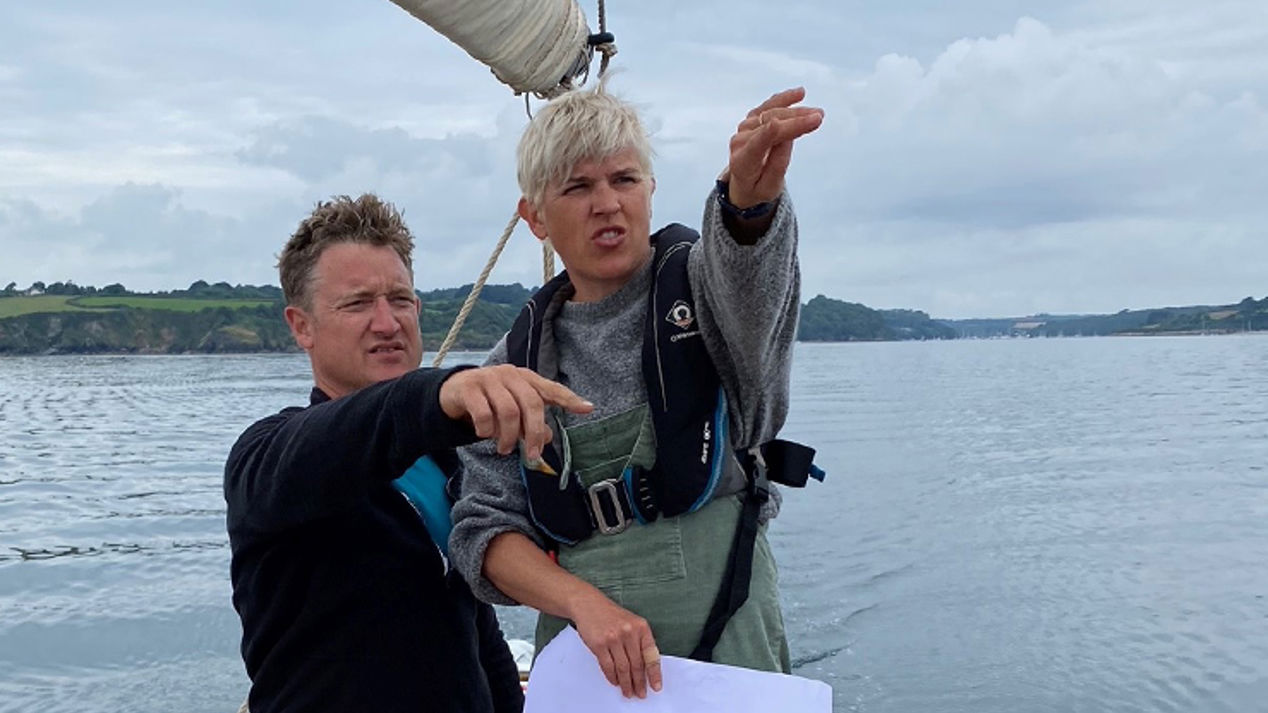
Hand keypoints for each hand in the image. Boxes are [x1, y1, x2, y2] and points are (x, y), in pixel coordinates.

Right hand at [438, 365, 592, 459]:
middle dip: (534, 433)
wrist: (452, 391)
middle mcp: (510, 375)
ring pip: (508, 411)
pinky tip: (483, 435)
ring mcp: (489, 378)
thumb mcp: (513, 411)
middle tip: (532, 454)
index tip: (588, 409)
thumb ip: (531, 422)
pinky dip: (486, 429)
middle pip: (531, 404)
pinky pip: (483, 413)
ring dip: (508, 436)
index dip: (569, 399)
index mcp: (525, 379)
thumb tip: (549, 437)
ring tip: (504, 449)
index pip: (551, 388)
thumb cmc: (489, 401)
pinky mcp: (469, 387)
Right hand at [572, 594, 662, 698]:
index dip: (654, 674)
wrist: (588, 604)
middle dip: (639, 682)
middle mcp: (629, 632)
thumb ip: (639, 641)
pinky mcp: (599, 644)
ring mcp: (613, 638)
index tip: (656, 686)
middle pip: (637, 665)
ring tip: (628, 691)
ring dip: (626, 683)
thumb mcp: (631, 622)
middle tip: (640, 693)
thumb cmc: (611, 615)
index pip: (651, 655)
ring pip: (623, 668)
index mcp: (641, 627)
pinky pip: (608, 666)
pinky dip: (612, 677)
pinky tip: (615, 681)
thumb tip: (645, 667)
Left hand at [722, 87, 824, 208]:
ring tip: (817, 113)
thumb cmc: (758, 188)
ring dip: (795, 111)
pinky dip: (784, 99)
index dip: (779, 130)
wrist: (743, 184)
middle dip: (795, 120)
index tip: (793, 123)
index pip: (761, 142)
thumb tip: (788, 137)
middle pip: (769, 124)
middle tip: (819, 117)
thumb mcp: (769, 188)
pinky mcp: (751, 120)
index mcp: (742, 162)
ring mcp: (744, 128)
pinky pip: (768, 106)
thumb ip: (777, 164)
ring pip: (771, 113)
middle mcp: (740, 141)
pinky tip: (800, 93)